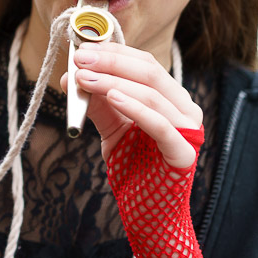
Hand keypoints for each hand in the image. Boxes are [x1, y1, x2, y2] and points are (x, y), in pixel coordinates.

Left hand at [67, 42, 203, 169]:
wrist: (146, 209)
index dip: (114, 52)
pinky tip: (111, 97)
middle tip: (81, 59)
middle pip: (150, 72)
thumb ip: (95, 102)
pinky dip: (134, 108)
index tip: (83, 48)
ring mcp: (188, 130)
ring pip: (151, 95)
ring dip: (113, 82)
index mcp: (171, 98)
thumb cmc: (133, 165)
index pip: (145, 63)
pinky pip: (159, 124)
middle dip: (111, 62)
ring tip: (84, 78)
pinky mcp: (183, 153)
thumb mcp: (111, 126)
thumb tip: (69, 76)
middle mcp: (184, 109)